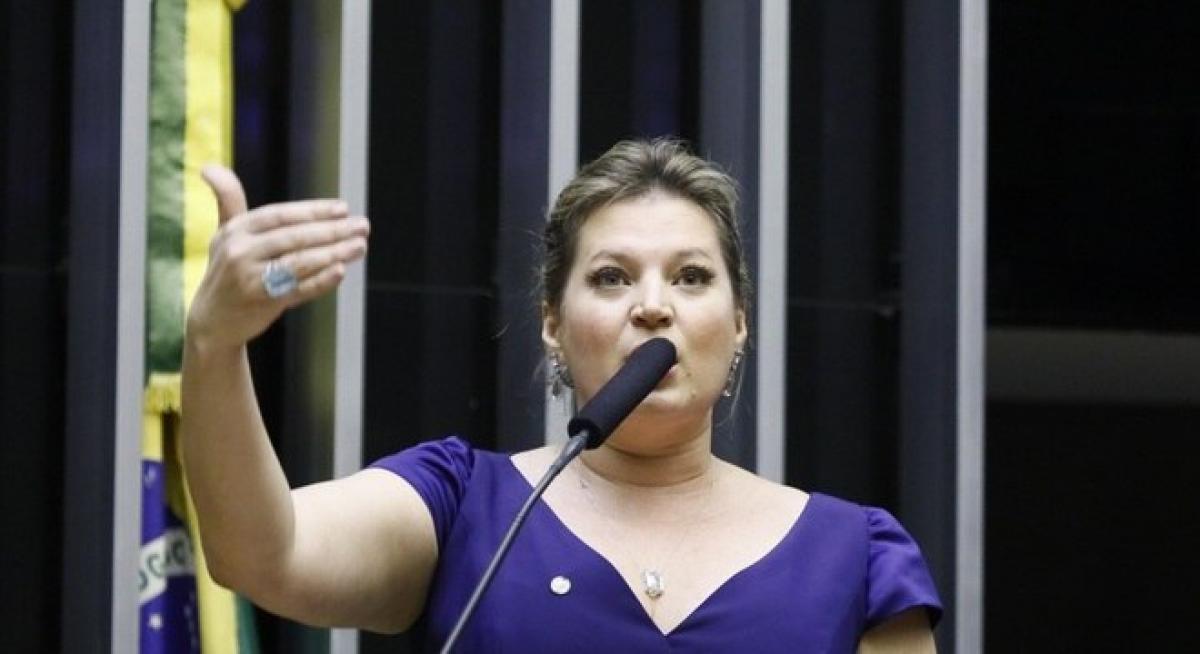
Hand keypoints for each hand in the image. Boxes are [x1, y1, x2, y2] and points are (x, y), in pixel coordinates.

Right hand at [186, 165, 369, 351]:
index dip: (312, 210)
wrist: (213, 320)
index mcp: (235, 230)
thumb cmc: (227, 270)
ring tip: (360, 246)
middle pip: (293, 237)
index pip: (279, 215)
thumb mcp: (225, 234)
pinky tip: (341, 271)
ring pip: (298, 263)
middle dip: (332, 230)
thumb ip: (228, 200)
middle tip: (362, 226)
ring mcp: (250, 279)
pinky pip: (297, 290)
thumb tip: (208, 166)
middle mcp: (240, 252)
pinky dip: (320, 281)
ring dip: (334, 253)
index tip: (343, 208)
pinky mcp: (262, 303)